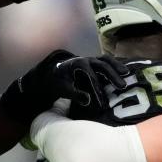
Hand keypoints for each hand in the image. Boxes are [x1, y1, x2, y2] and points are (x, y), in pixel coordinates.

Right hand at [1, 50, 129, 122]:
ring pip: (84, 70)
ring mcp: (64, 70)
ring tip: (104, 99)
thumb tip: (113, 81)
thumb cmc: (59, 85)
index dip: (116, 65)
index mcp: (83, 62)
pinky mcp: (55, 82)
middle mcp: (75, 62)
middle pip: (98, 62)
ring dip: (96, 84)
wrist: (32, 89)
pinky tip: (86, 100)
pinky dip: (78, 93)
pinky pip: (68, 87)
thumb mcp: (78, 81)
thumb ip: (93, 79)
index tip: (128, 74)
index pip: (103, 60)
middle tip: (123, 86)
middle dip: (111, 73)